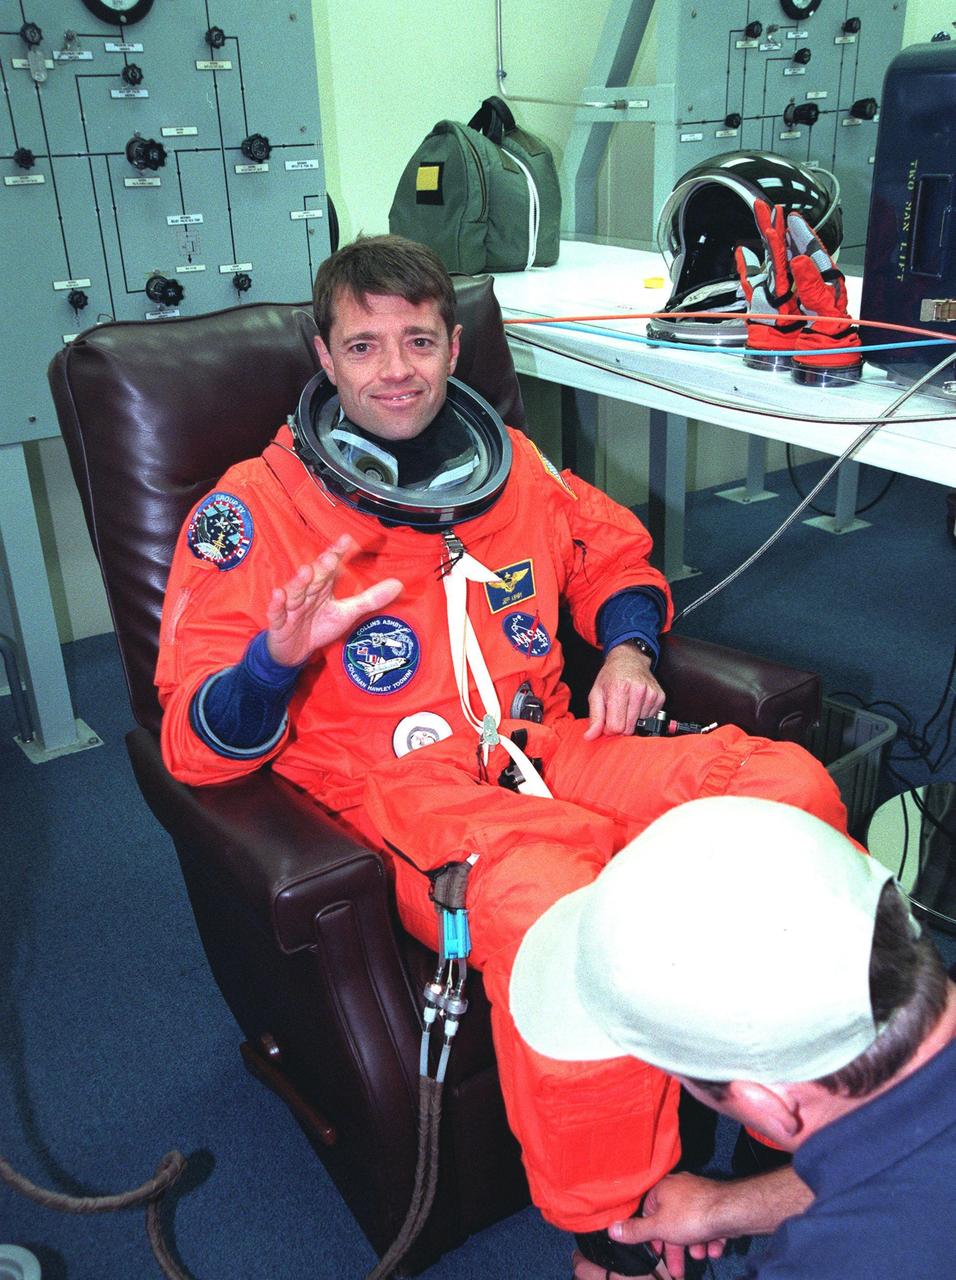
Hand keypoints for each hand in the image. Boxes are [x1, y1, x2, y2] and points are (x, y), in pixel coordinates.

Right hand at [265, 534, 401, 667]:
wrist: (294, 651)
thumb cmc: (319, 626)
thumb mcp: (347, 613)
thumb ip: (370, 599)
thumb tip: (398, 584)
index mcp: (322, 586)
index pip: (330, 567)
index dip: (337, 553)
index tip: (347, 540)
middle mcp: (306, 592)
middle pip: (314, 577)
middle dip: (321, 567)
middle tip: (331, 557)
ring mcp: (291, 606)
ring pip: (295, 591)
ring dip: (299, 582)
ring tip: (306, 571)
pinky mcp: (279, 622)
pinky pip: (276, 612)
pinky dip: (277, 604)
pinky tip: (278, 594)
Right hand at [570, 1173, 728, 1279]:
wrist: (731, 1211)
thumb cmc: (690, 1217)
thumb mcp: (659, 1228)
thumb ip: (636, 1230)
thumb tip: (611, 1228)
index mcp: (662, 1188)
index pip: (649, 1211)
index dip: (651, 1235)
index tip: (657, 1252)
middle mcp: (680, 1187)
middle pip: (671, 1221)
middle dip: (675, 1247)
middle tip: (678, 1271)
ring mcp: (700, 1194)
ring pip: (691, 1225)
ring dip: (694, 1244)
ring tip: (700, 1255)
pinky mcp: (717, 1203)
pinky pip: (708, 1223)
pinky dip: (709, 1238)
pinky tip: (714, 1249)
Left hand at [584, 642, 664, 739]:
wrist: (629, 660)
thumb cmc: (610, 677)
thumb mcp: (596, 694)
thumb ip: (595, 717)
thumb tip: (590, 736)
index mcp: (619, 690)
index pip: (616, 727)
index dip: (609, 728)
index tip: (607, 719)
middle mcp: (637, 691)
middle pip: (629, 728)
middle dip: (621, 725)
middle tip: (617, 712)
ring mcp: (650, 694)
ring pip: (641, 725)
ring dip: (632, 720)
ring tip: (627, 705)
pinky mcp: (659, 697)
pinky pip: (650, 718)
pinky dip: (642, 715)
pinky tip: (637, 703)